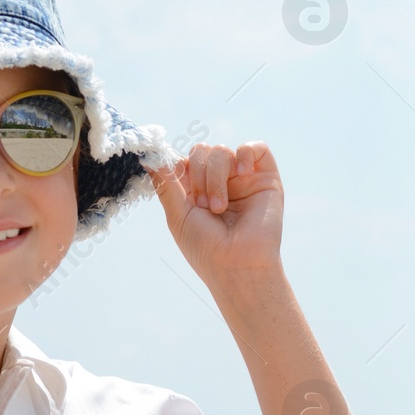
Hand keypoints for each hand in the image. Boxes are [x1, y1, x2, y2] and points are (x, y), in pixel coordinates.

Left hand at [147, 141, 283, 288]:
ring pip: (222, 151)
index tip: (177, 184)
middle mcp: (219, 181)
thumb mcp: (177, 215)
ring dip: (215, 177)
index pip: (183, 160)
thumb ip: (165, 184)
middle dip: (197, 175)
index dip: (177, 166)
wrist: (239, 267)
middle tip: (203, 206)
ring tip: (219, 207)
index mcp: (196, 191)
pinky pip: (257, 148)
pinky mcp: (266, 178)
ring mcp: (242, 179)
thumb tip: (149, 157)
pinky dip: (246, 153)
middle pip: (201, 151)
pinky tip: (241, 171)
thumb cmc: (206, 248)